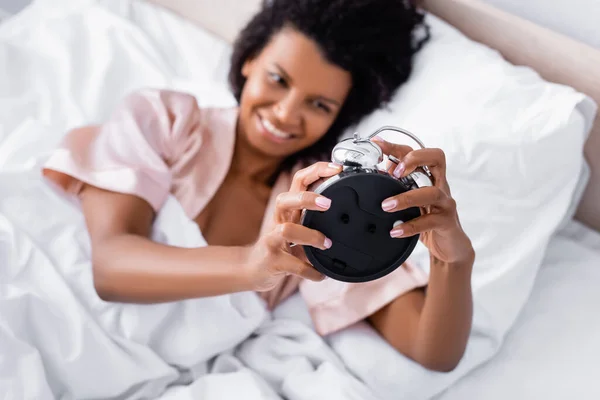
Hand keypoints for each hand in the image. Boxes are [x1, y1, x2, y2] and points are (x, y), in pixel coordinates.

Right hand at [243, 162, 342, 291]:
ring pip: (287, 231)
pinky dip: (310, 271)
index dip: (316, 171)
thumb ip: (315, 220)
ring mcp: (272, 241)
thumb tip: (348, 214)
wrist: (253, 269)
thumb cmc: (279, 245)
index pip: (298, 180)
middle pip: (285, 199)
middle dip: (307, 198)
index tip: (337, 168)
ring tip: (327, 244)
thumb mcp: (296, 227)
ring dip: (310, 236)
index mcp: (288, 209)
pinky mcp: (273, 261)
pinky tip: (321, 275)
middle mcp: (278, 220)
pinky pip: (294, 265)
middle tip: (328, 204)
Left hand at [372, 137, 473, 265]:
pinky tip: (395, 230)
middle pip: (436, 157)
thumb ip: (398, 187)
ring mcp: (445, 203)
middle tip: (393, 172)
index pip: (416, 152)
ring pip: (431, 192)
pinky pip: (429, 221)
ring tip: (386, 206)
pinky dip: (410, 225)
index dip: (397, 147)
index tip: (377, 144)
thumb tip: (375, 173)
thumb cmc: (428, 221)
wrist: (450, 247)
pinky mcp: (447, 222)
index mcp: (430, 177)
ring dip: (406, 197)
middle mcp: (440, 185)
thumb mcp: (411, 202)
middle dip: (413, 159)